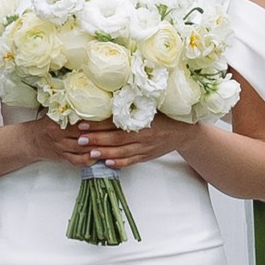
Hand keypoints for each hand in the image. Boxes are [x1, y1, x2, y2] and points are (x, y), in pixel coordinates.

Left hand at [59, 116, 197, 168]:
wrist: (184, 131)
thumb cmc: (164, 116)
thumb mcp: (149, 107)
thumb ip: (131, 107)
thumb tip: (107, 101)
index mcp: (141, 119)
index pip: (115, 122)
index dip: (98, 124)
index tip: (83, 124)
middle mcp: (143, 135)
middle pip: (116, 138)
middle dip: (96, 140)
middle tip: (80, 140)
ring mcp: (145, 147)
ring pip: (122, 152)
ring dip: (105, 153)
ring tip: (89, 153)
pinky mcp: (147, 156)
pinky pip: (132, 161)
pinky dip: (120, 163)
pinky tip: (108, 163)